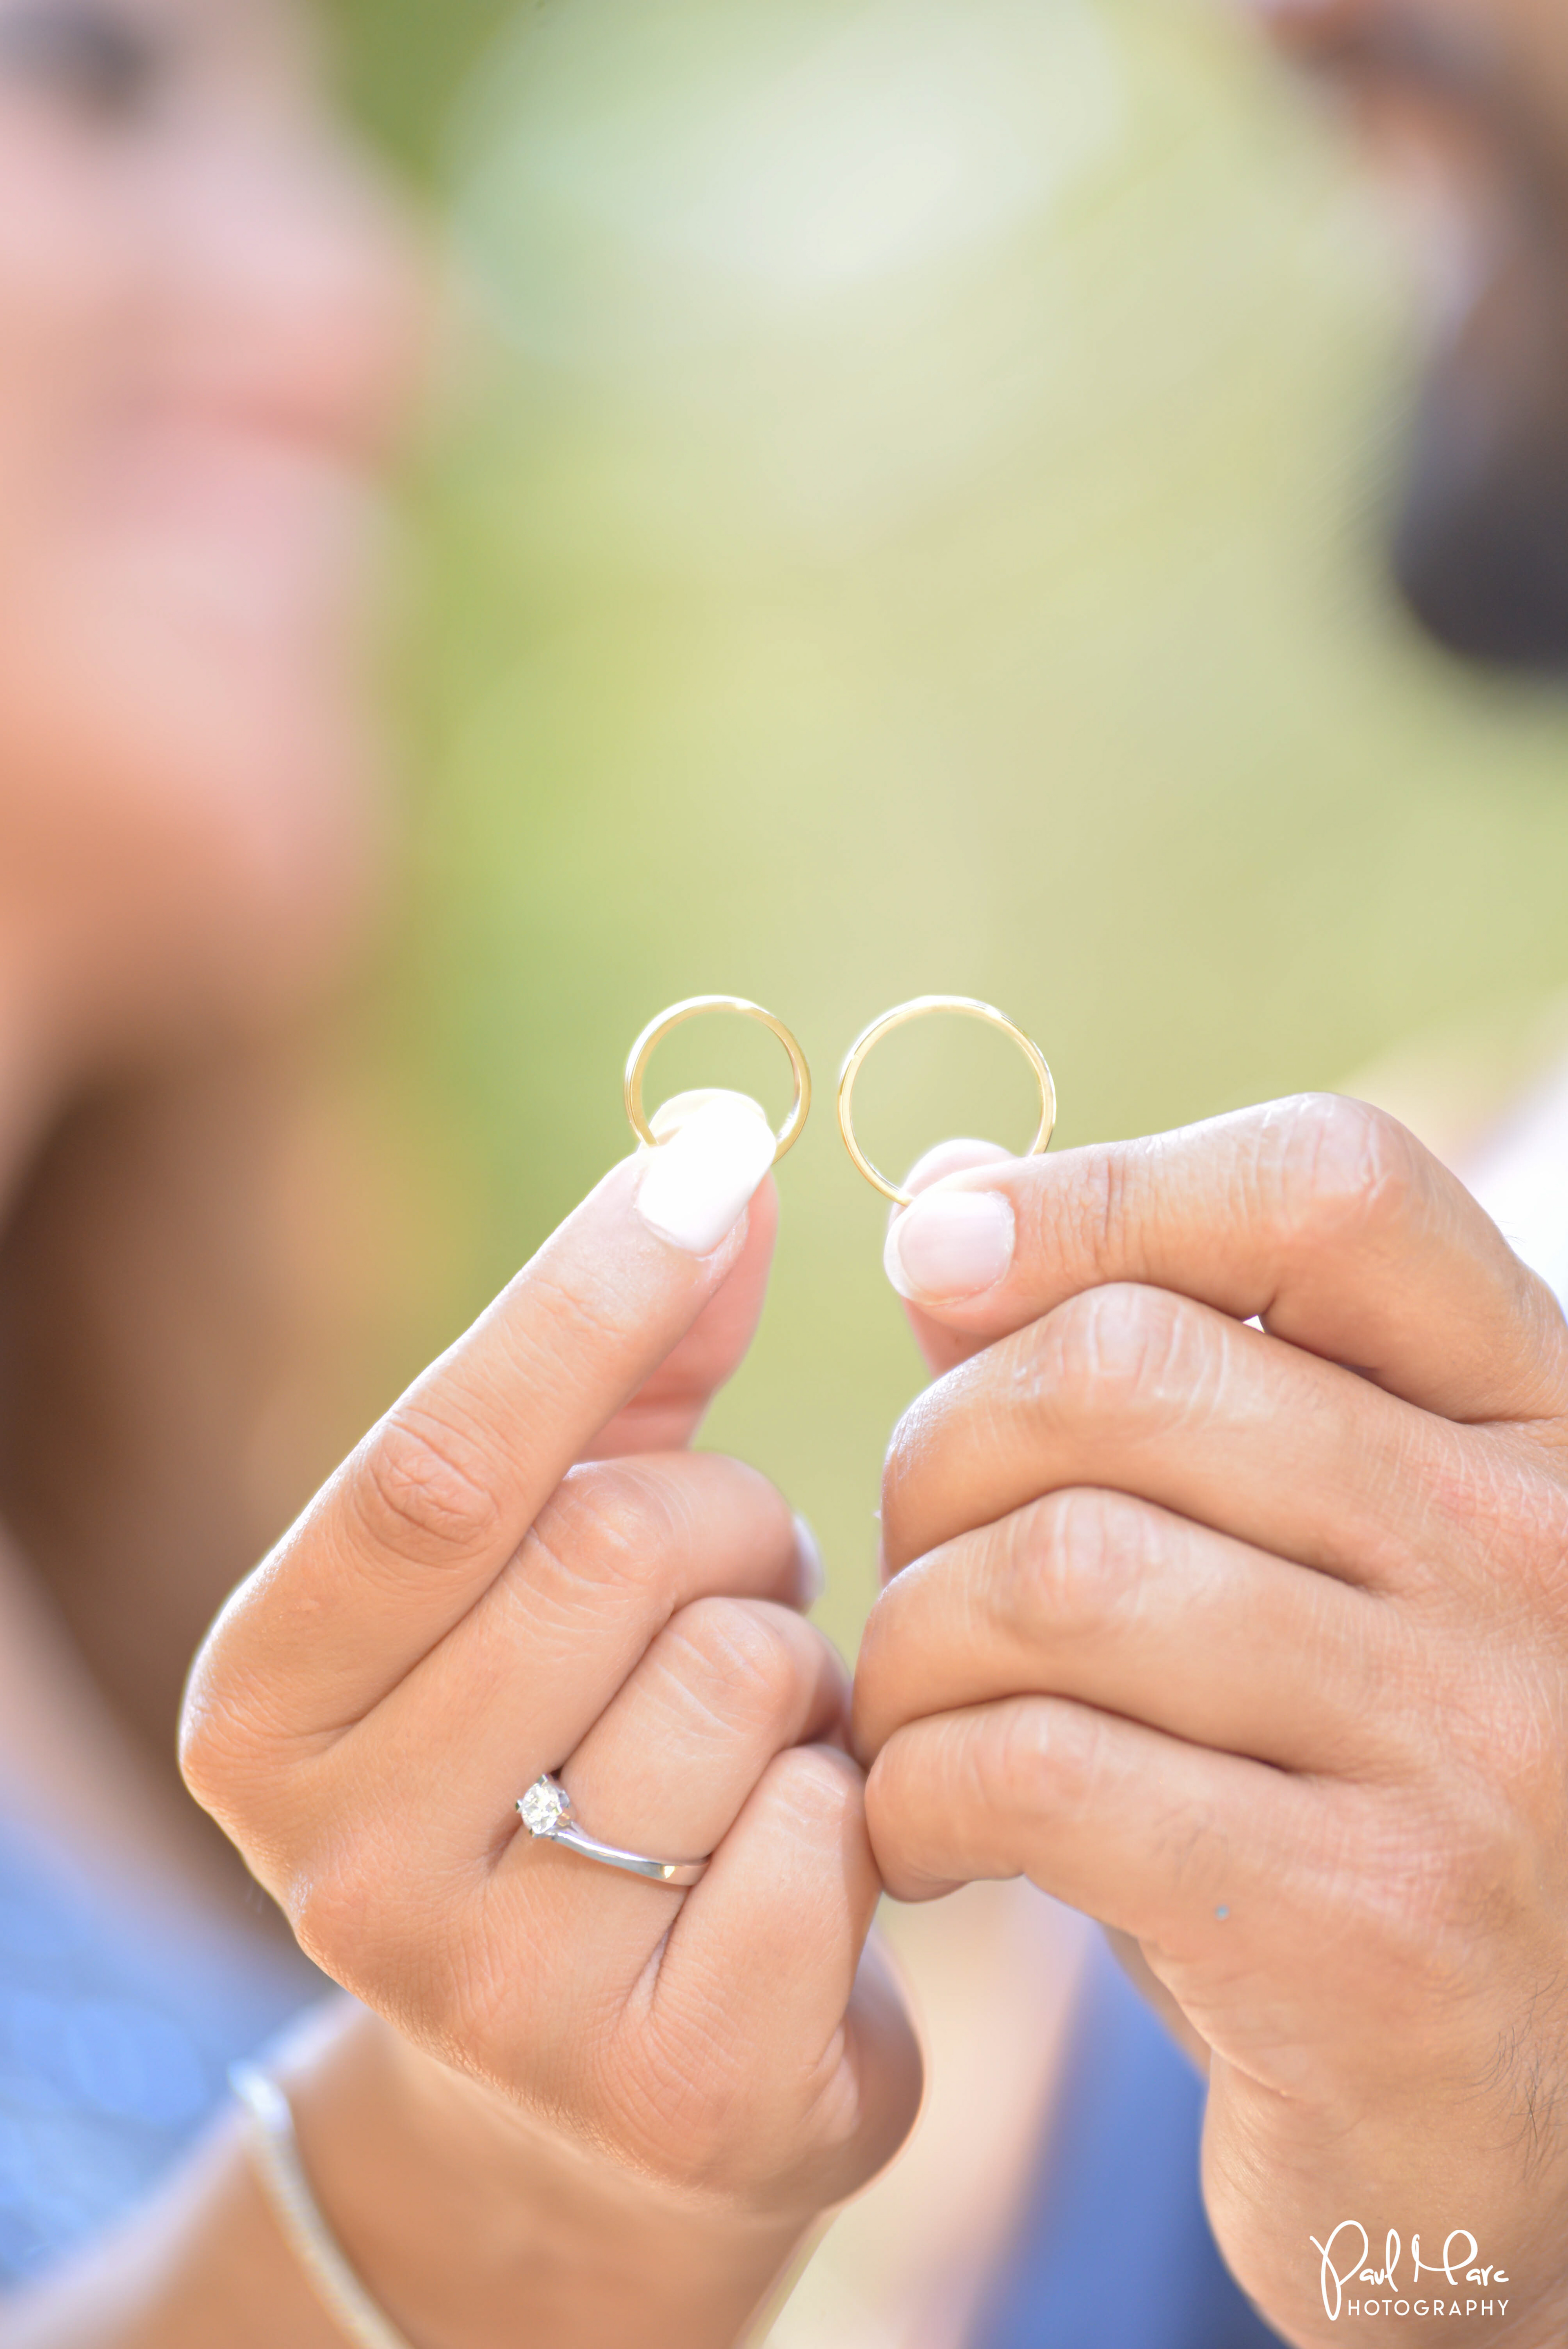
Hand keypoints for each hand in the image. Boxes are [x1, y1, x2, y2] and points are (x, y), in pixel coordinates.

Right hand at [181, 1099, 920, 2347]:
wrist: (611, 2077)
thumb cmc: (583, 1743)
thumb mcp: (570, 1543)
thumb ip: (629, 1359)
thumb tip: (712, 1147)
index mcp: (266, 1696)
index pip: (436, 1461)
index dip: (585, 1297)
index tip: (706, 1160)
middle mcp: (334, 1856)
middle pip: (613, 1554)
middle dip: (730, 1528)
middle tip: (736, 1587)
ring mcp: (486, 1994)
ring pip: (734, 1682)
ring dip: (798, 1669)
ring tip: (764, 1726)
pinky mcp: (660, 2089)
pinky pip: (825, 1836)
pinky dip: (853, 1803)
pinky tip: (808, 1846)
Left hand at [853, 1097, 1567, 2346]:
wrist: (1497, 2135)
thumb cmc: (1339, 1799)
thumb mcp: (1287, 1564)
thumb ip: (1140, 1372)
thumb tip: (955, 1201)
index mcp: (1536, 1421)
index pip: (1330, 1188)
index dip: (1099, 1190)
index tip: (941, 1261)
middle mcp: (1537, 1551)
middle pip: (1125, 1370)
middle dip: (940, 1456)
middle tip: (921, 1569)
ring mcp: (1477, 1740)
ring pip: (1055, 1571)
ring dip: (913, 1645)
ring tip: (913, 1717)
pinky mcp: (1372, 1928)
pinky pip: (1037, 1770)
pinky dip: (919, 1794)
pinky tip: (928, 1840)